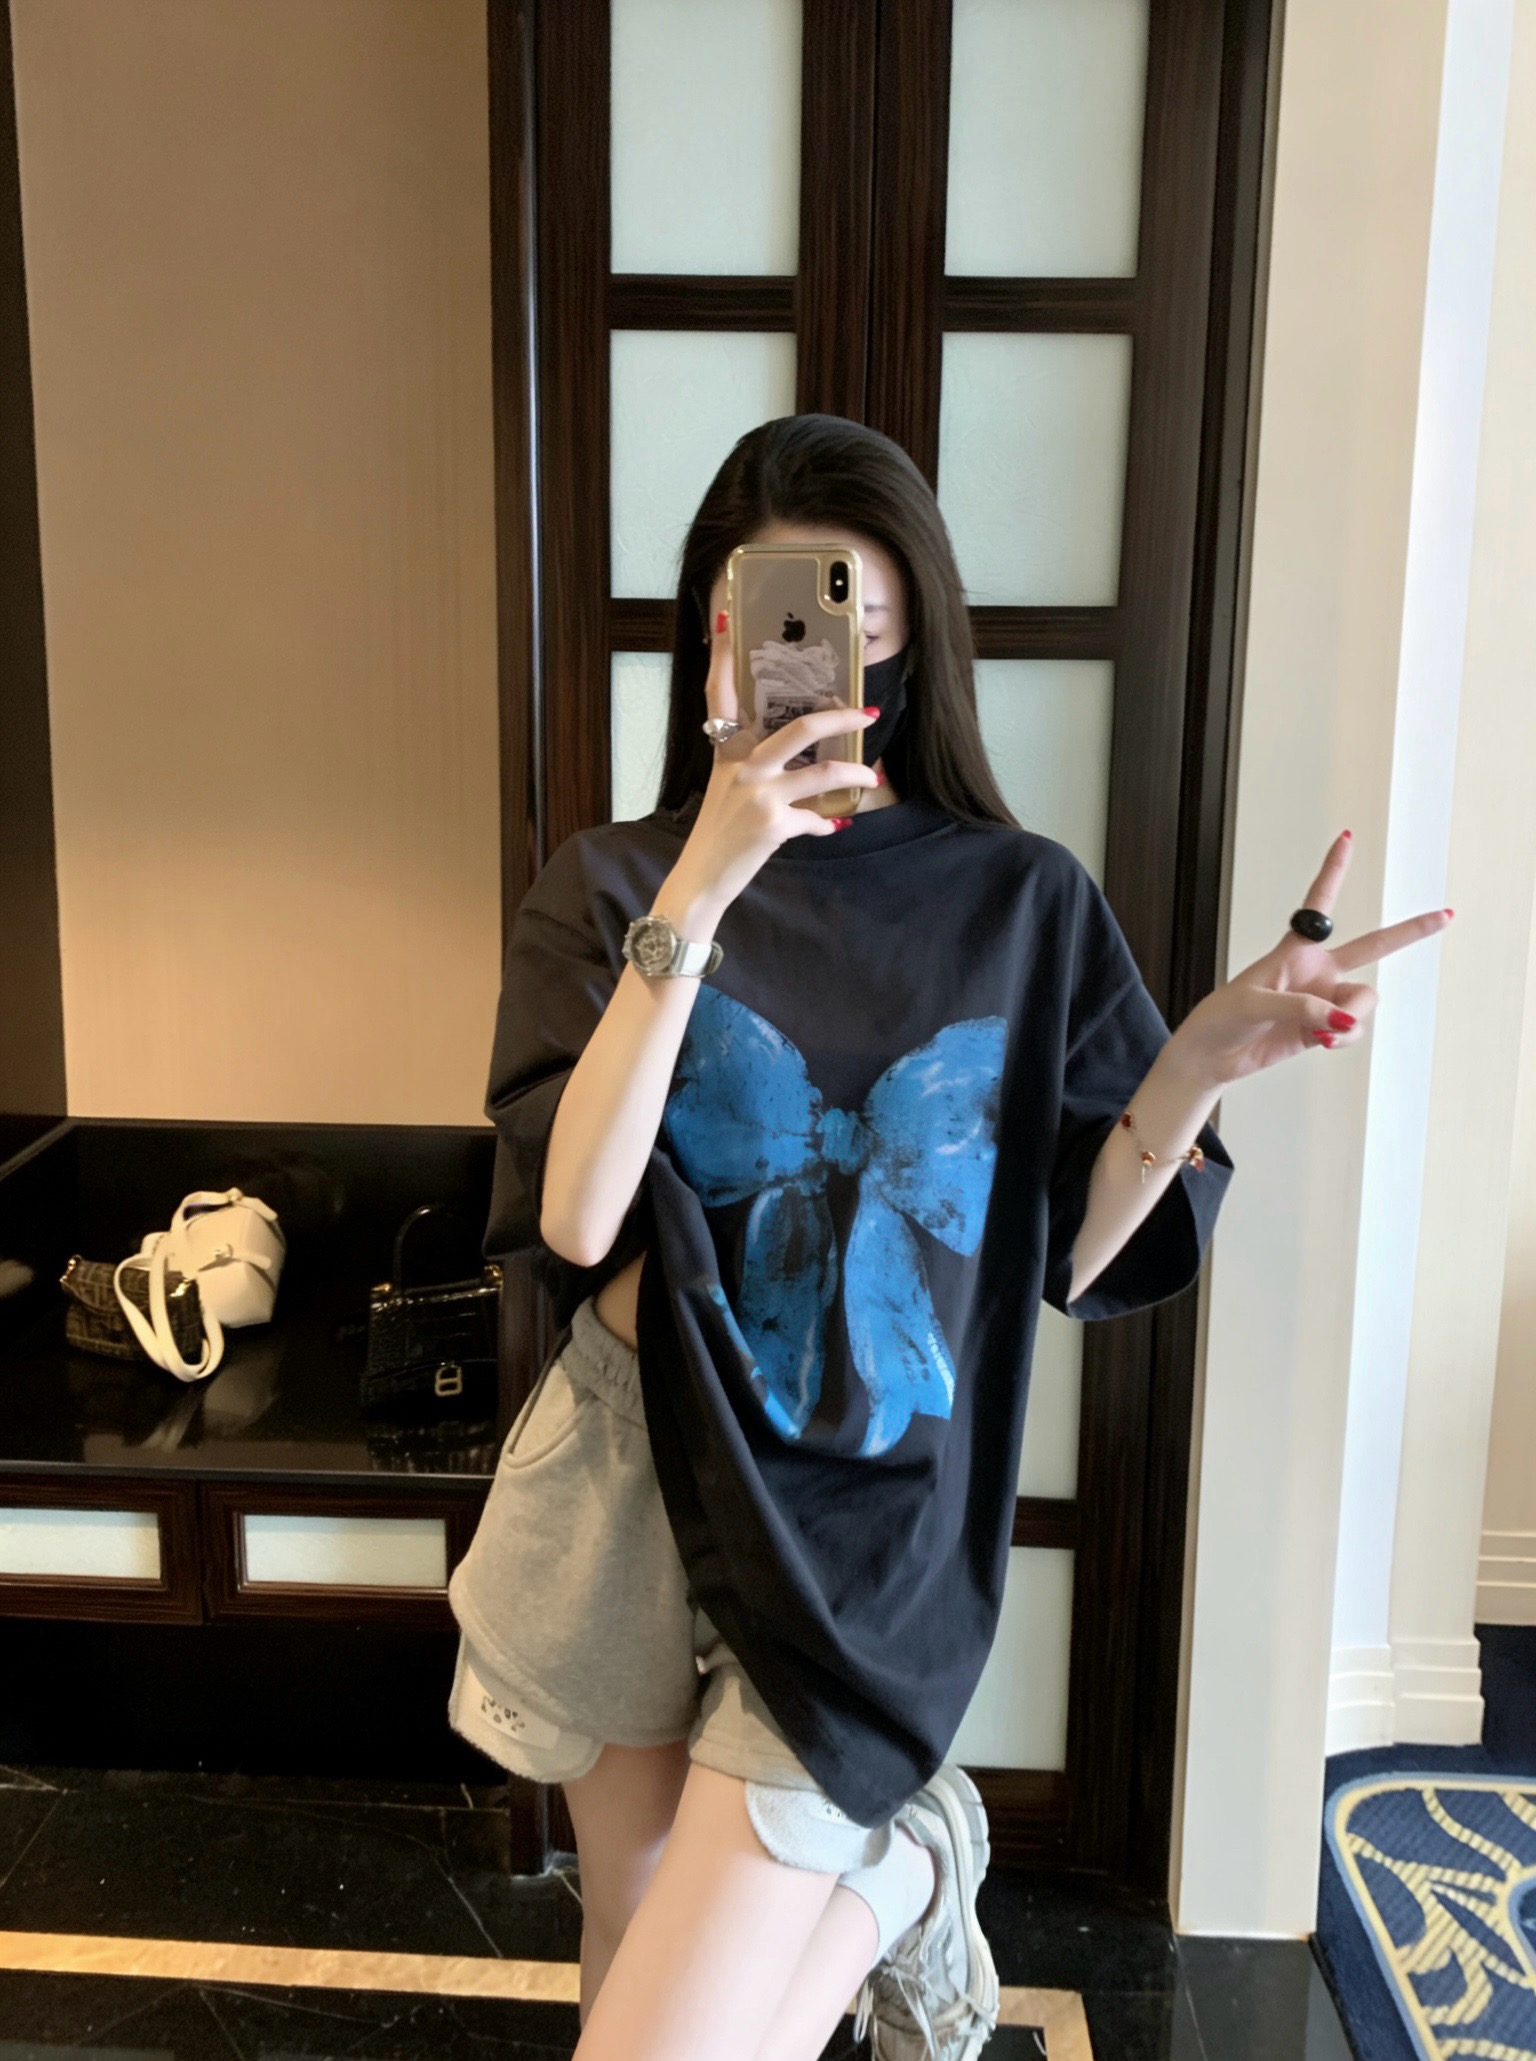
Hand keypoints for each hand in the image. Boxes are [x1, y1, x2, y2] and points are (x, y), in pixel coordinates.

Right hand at [667, 606, 880, 918]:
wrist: (702, 878)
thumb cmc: (718, 833)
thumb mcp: (727, 789)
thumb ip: (752, 766)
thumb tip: (794, 758)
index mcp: (726, 752)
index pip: (719, 695)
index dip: (723, 657)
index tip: (727, 620)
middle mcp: (742, 767)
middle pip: (799, 728)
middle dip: (840, 717)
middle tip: (867, 711)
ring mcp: (759, 795)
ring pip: (823, 773)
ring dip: (855, 774)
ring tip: (872, 775)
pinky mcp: (774, 825)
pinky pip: (816, 819)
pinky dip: (827, 824)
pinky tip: (833, 827)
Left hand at [1165, 831, 1454, 1087]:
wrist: (1213, 1056)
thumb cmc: (1222, 1018)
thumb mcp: (1254, 1004)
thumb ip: (1301, 1008)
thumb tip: (1341, 1020)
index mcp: (1294, 950)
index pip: (1319, 903)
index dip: (1334, 870)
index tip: (1347, 837)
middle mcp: (1316, 970)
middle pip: (1373, 946)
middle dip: (1410, 932)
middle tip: (1445, 916)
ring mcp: (1324, 1000)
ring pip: (1365, 1001)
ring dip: (1352, 1018)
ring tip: (1324, 1032)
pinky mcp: (1326, 1028)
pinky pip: (1354, 1028)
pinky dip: (1346, 1037)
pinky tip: (1323, 1041)